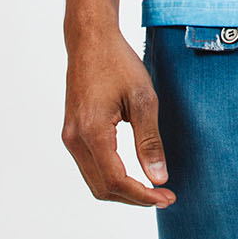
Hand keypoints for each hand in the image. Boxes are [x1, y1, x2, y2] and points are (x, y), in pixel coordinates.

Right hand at [61, 27, 175, 207]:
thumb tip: (159, 178)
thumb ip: (149, 140)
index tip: (167, 196)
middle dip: (134, 198)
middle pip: (103, 188)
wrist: (90, 39)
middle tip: (164, 195)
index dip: (143, 195)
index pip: (116, 180)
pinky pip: (90, 167)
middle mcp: (75, 139)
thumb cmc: (118, 62)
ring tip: (151, 187)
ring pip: (94, 181)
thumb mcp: (142, 97)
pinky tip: (131, 172)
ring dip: (122, 190)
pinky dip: (111, 176)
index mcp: (92, 131)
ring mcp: (70, 137)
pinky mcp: (71, 133)